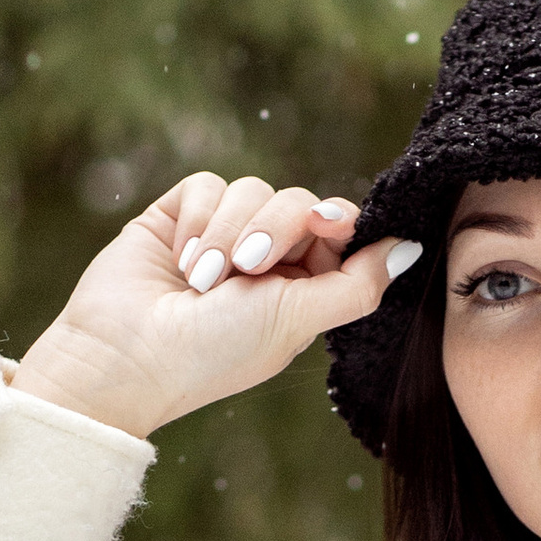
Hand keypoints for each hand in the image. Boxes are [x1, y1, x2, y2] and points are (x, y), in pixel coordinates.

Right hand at [9, 172, 416, 440]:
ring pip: (252, 190)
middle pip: (296, 202)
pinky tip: (181, 259)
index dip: (335, 221)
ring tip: (202, 279)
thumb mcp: (297, 320)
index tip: (325, 223)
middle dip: (274, 230)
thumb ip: (359, 284)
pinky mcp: (178, 217)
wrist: (127, 355)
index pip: (336, 230)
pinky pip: (208, 185)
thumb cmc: (214, 351)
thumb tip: (413, 248)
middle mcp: (263, 261)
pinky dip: (198, 219)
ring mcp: (219, 236)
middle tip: (247, 268)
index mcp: (300, 290)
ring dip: (229, 232)